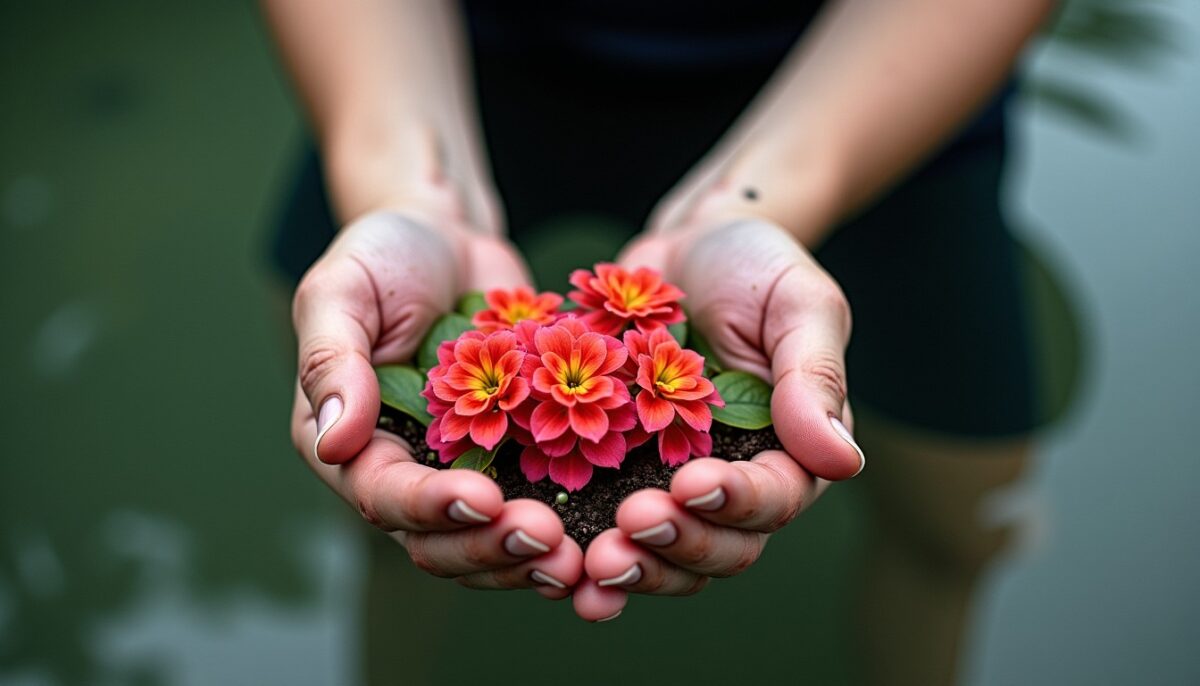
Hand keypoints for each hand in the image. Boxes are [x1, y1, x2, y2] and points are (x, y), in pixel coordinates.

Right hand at [290, 210, 582, 596]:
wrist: (449, 239)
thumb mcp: (341, 291)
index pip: (383, 497)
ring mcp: (461, 471)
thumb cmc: (384, 255)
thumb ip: (331, 361)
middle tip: (548, 539)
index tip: (485, 498)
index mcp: (349, 445)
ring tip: (578, 559)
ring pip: (489, 540)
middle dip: (491, 547)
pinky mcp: (514, 459)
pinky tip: (604, 536)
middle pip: (439, 540)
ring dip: (529, 558)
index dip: (431, 507)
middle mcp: (402, 472)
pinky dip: (569, 529)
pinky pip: (537, 507)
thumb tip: (333, 441)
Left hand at [572, 217, 863, 619]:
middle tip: (630, 526)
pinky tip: (554, 568)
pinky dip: (582, 556)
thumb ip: (814, 377)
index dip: (736, 502)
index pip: (775, 499)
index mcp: (791, 451)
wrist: (685, 247)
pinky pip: (602, 529)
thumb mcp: (798, 303)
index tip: (691, 482)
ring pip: (664, 555)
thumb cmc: (754, 265)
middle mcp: (734, 481)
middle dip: (677, 546)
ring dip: (633, 569)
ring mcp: (672, 483)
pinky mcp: (618, 473)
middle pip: (720, 547)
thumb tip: (842, 460)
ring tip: (591, 565)